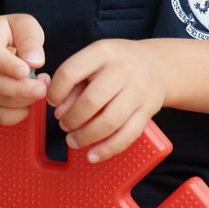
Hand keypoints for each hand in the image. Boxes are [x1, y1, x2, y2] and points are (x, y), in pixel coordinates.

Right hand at [0, 14, 47, 125]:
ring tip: (40, 88)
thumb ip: (30, 39)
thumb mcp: (23, 25)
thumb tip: (35, 61)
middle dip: (22, 88)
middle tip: (43, 86)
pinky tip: (29, 102)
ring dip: (24, 100)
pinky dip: (18, 114)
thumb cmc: (10, 33)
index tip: (27, 71)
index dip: (8, 65)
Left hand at [47, 39, 164, 161]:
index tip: (52, 101)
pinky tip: (92, 155)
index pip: (70, 73)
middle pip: (91, 100)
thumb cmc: (117, 64)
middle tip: (64, 125)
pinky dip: (107, 149)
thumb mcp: (94, 61)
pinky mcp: (148, 110)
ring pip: (109, 121)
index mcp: (103, 52)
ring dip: (86, 137)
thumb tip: (59, 111)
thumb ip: (73, 83)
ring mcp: (138, 90)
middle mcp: (123, 69)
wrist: (157, 65)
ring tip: (73, 140)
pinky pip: (127, 135)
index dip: (55, 92)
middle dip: (71, 119)